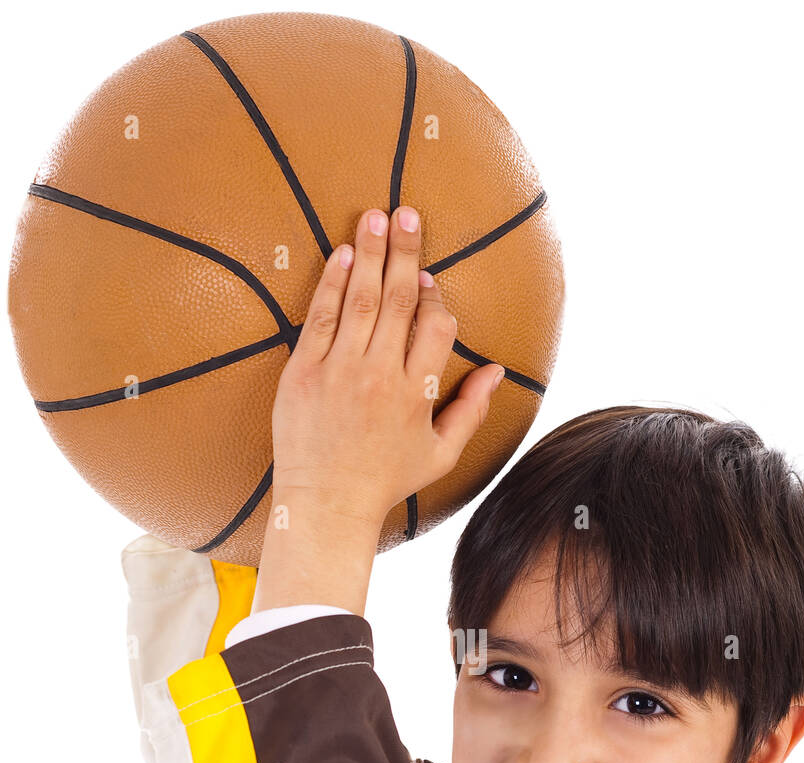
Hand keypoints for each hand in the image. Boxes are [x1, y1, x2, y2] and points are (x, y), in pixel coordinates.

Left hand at [270, 205, 504, 527]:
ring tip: (375, 215)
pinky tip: (340, 254)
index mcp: (417, 394)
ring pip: (359, 298)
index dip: (434, 299)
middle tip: (408, 212)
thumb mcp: (439, 454)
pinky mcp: (302, 373)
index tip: (427, 280)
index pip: (435, 327)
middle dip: (405, 252)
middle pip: (397, 300)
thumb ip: (472, 410)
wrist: (324, 505)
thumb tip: (497, 371)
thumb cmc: (384, 482)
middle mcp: (380, 376)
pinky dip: (330, 283)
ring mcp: (339, 371)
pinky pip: (320, 317)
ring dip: (368, 252)